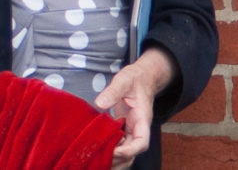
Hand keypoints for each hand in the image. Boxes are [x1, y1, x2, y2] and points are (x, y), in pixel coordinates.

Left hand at [95, 47, 176, 169]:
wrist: (142, 77)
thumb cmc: (136, 78)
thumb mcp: (125, 79)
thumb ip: (113, 90)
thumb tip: (100, 103)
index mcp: (142, 118)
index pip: (141, 142)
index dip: (128, 151)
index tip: (113, 150)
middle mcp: (138, 129)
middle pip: (132, 154)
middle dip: (117, 160)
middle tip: (97, 155)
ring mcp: (131, 131)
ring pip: (126, 155)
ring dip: (112, 159)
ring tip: (94, 156)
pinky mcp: (123, 131)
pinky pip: (119, 147)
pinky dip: (109, 152)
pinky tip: (95, 148)